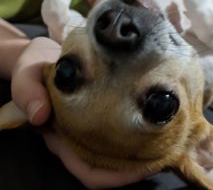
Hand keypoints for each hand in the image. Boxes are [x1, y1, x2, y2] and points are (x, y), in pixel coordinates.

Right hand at [11, 37, 155, 187]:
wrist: (44, 56)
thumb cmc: (34, 67)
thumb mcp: (26, 76)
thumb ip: (27, 93)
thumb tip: (40, 114)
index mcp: (63, 136)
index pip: (89, 169)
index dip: (115, 176)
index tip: (144, 167)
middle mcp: (81, 134)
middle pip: (112, 162)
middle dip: (139, 163)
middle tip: (167, 150)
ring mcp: (93, 121)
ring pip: (120, 144)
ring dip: (143, 145)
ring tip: (168, 135)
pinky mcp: (102, 106)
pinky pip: (122, 122)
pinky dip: (138, 124)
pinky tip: (153, 114)